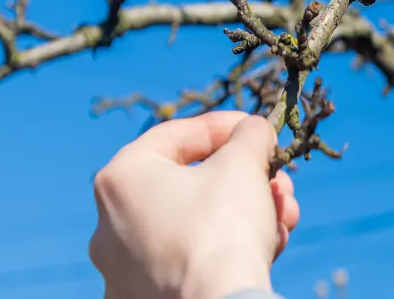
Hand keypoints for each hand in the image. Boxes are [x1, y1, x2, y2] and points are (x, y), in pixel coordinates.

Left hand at [88, 110, 299, 298]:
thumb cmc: (223, 225)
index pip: (177, 134)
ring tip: (284, 215)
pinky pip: (191, 261)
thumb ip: (249, 134)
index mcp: (121, 178)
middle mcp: (110, 223)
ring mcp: (123, 268)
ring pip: (195, 223)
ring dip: (246, 212)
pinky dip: (228, 249)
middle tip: (278, 180)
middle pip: (190, 183)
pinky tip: (269, 246)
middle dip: (245, 178)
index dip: (227, 126)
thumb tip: (254, 130)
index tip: (259, 130)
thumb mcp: (243, 161)